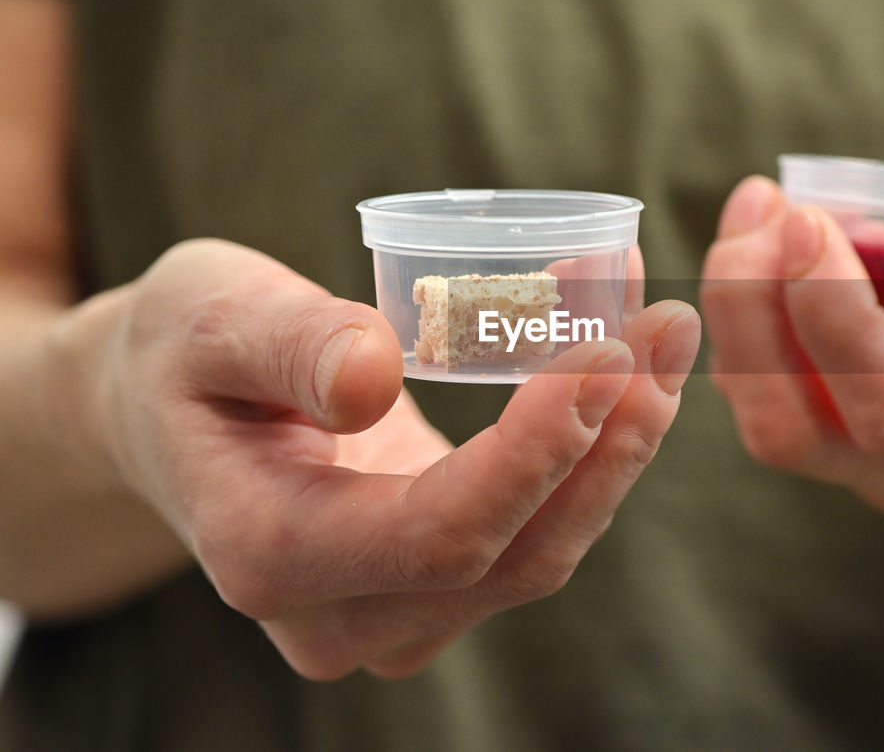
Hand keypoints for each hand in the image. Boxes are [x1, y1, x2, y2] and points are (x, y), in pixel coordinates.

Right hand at [70, 239, 698, 678]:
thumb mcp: (207, 316)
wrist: (169, 410)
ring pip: (542, 553)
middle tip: (667, 328)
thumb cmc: (184, 353)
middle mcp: (339, 614)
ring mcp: (394, 612)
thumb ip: (284, 346)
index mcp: (269, 554)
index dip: (536, 453)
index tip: (607, 351)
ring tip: (668, 339)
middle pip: (515, 557)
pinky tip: (635, 376)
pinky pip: (536, 533)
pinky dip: (594, 456)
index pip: (439, 536)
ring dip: (619, 448)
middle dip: (608, 444)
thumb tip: (374, 373)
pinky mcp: (436, 584)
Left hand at [701, 176, 883, 518]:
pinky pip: (780, 402)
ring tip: (754, 211)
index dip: (834, 318)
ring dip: (740, 317)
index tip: (808, 218)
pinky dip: (753, 325)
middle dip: (753, 317)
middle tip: (757, 205)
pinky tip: (765, 244)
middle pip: (802, 433)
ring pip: (775, 425)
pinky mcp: (863, 447)